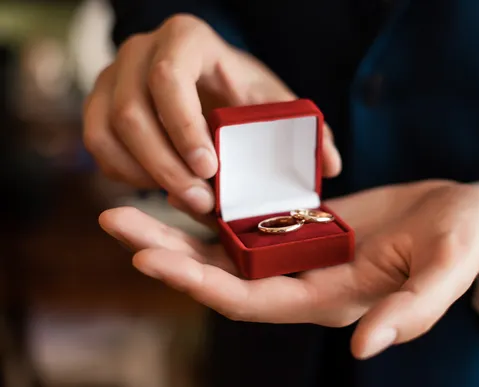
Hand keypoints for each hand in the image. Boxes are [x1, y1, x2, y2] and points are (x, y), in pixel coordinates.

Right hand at [83, 14, 341, 215]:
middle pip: (131, 109)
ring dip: (144, 175)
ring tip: (185, 200)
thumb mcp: (274, 102)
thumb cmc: (241, 92)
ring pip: (107, 131)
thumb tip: (330, 165)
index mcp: (187, 39)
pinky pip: (97, 145)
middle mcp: (140, 51)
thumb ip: (305, 129)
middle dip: (166, 165)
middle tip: (201, 202)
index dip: (183, 126)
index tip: (209, 169)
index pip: (169, 76)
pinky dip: (124, 174)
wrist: (208, 83)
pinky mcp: (98, 104)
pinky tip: (158, 186)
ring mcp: (112, 76)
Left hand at [98, 180, 478, 358]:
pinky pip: (253, 218)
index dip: (199, 284)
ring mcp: (303, 252)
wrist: (466, 217)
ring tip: (131, 201)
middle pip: (222, 274)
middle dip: (167, 253)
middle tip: (115, 220)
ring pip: (228, 246)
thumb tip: (364, 350)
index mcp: (329, 299)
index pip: (250, 300)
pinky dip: (217, 207)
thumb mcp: (443, 274)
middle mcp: (305, 281)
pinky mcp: (308, 225)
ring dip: (180, 229)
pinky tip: (187, 186)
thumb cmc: (460, 244)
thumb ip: (410, 312)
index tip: (147, 259)